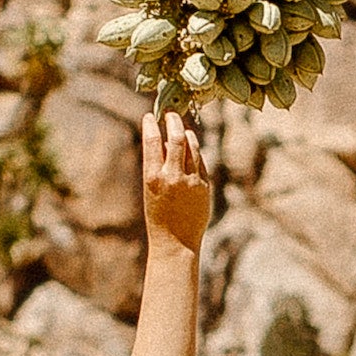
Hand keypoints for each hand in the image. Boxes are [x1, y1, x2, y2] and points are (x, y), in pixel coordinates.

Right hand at [137, 108, 210, 251]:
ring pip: (191, 146)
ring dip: (186, 133)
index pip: (152, 141)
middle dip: (173, 121)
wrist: (175, 242)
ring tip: (182, 129)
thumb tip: (161, 141)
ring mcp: (191, 180)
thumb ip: (157, 166)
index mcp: (153, 177)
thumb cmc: (158, 216)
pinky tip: (191, 147)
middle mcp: (173, 176)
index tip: (150, 116)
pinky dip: (195, 150)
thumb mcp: (150, 190)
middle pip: (176, 137)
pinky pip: (200, 161)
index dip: (151, 125)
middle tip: (171, 114)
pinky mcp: (205, 186)